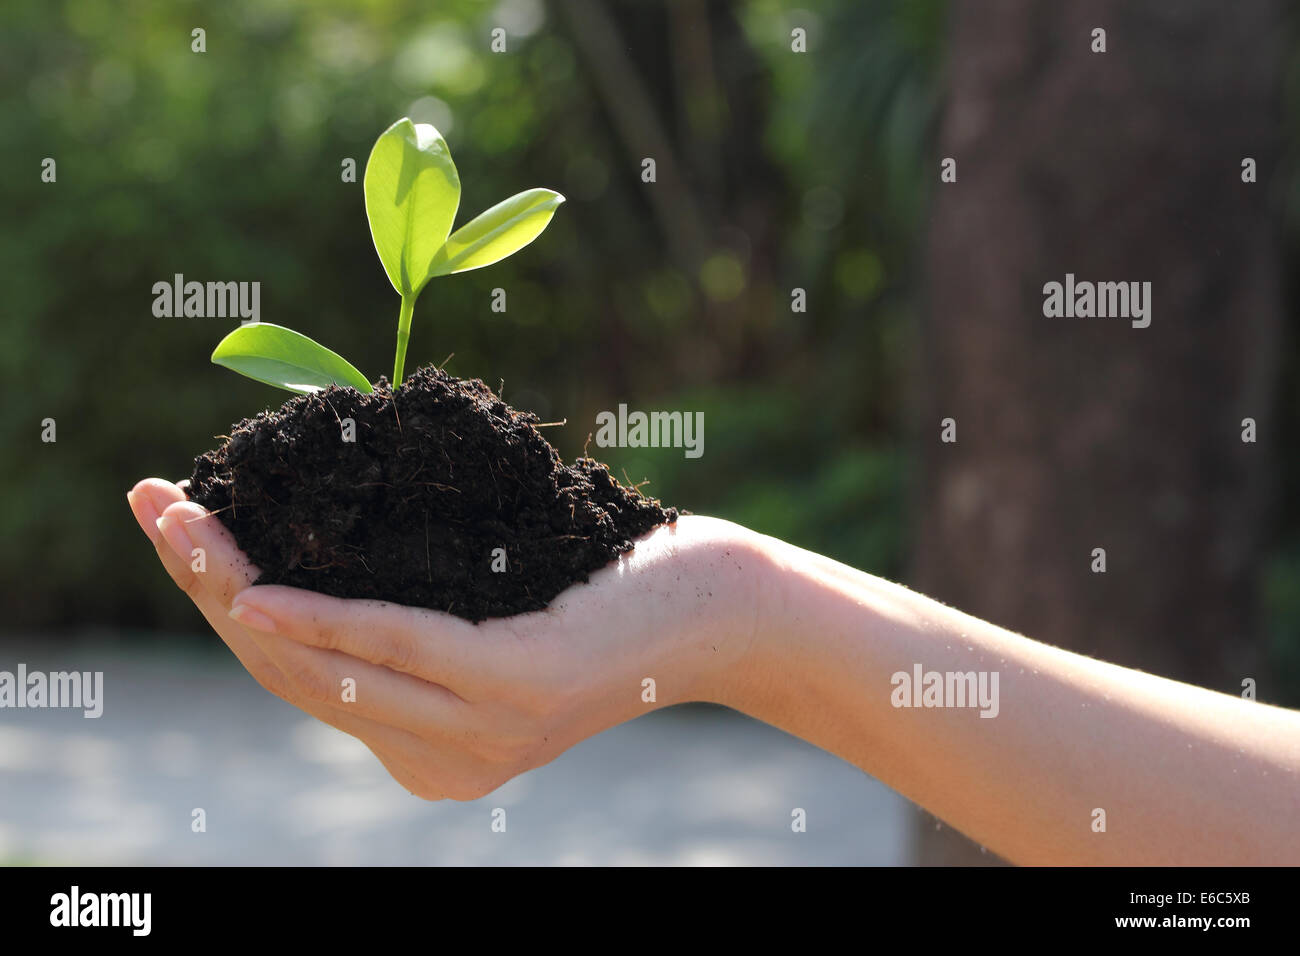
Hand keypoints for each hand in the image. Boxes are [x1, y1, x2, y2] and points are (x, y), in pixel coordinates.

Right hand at [127, 478, 765, 799]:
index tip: (175, 529)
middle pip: (293, 672)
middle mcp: (441, 759)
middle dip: (207, 587)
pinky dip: (324, 619)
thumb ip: (418, 618)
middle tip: (151, 505)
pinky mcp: (515, 691)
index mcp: (427, 745)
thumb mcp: (495, 612)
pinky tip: (260, 590)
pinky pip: (398, 650)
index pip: (300, 679)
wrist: (727, 611)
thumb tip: (323, 545)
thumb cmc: (610, 587)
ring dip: (238, 589)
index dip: (221, 606)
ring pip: (327, 664)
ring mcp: (478, 733)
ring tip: (182, 525)